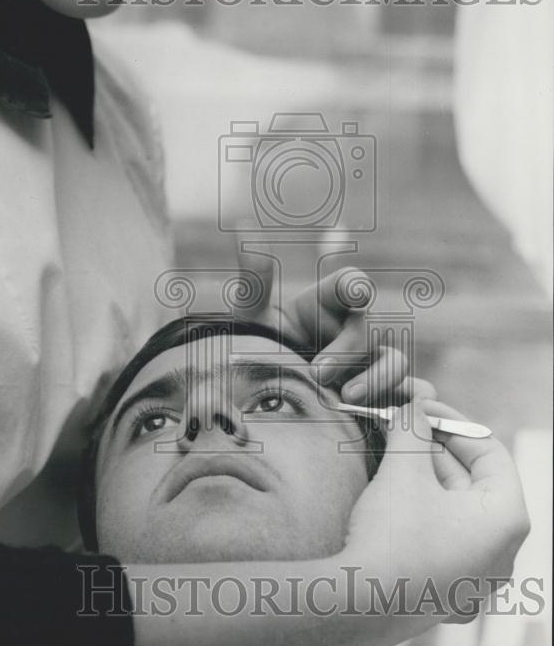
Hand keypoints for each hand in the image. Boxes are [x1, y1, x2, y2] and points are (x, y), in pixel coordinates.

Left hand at [239, 256, 434, 406]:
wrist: (262, 401)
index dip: (356, 286)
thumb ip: (253, 281)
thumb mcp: (251, 319)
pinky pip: (403, 399)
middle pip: (367, 331)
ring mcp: (367, 365)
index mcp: (328, 303)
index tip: (356, 293)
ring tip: (348, 398)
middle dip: (346, 351)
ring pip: (395, 364)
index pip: (351, 285)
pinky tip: (382, 418)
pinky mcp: (376, 398)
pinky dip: (403, 407)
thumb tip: (243, 227)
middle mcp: (352, 331)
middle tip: (316, 373)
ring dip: (378, 380)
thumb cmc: (261, 348)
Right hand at [343, 400, 529, 620]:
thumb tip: (411, 406)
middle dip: (433, 449)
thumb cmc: (393, 538)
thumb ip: (411, 429)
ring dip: (424, 478)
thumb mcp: (403, 471)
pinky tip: (390, 496)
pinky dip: (421, 511)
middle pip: (472, 481)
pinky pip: (442, 539)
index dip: (453, 423)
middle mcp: (501, 552)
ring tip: (390, 454)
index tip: (420, 410)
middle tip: (399, 427)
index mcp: (507, 519)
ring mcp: (476, 577)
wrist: (361, 606)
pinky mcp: (448, 591)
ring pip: (454, 510)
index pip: (490, 452)